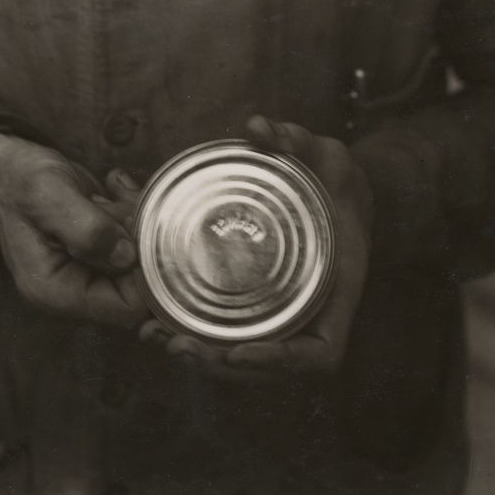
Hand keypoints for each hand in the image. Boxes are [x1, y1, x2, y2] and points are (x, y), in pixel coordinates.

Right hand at [0, 133, 147, 326]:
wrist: (7, 167)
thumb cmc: (19, 179)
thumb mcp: (49, 195)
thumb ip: (88, 229)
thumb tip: (127, 256)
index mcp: (57, 292)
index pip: (127, 308)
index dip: (145, 271)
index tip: (138, 227)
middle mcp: (74, 293)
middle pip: (139, 287)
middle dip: (141, 241)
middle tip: (122, 202)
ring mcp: (87, 277)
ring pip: (141, 264)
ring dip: (137, 223)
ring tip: (114, 193)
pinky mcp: (98, 258)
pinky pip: (136, 247)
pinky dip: (134, 215)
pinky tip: (116, 190)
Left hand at [139, 115, 372, 381]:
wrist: (341, 197)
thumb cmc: (337, 183)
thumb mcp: (326, 156)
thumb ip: (295, 141)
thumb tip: (258, 128)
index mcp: (337, 294)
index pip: (319, 355)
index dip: (279, 361)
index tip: (236, 350)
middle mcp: (312, 316)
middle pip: (267, 366)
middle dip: (219, 363)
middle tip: (173, 344)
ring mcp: (284, 317)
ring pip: (243, 358)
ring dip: (200, 358)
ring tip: (154, 336)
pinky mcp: (258, 308)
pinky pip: (230, 334)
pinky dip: (197, 336)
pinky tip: (156, 325)